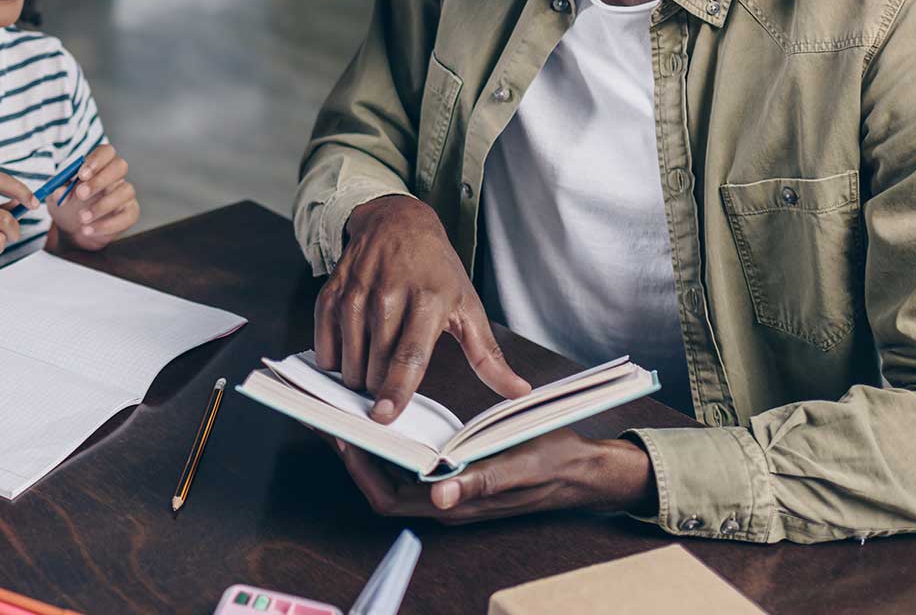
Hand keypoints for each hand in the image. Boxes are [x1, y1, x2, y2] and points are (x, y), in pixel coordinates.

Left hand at [51, 143, 138, 250]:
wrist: (73, 231)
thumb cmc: (67, 205)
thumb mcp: (56, 197)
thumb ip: (56, 190)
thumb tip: (60, 191)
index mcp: (99, 165)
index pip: (106, 152)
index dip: (96, 160)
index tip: (81, 174)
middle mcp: (115, 177)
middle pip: (120, 166)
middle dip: (100, 180)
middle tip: (80, 194)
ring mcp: (125, 194)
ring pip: (126, 191)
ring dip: (102, 206)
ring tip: (81, 218)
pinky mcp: (130, 214)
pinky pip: (127, 216)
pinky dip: (107, 225)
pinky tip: (89, 230)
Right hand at [315, 194, 528, 420]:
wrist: (398, 223)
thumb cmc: (437, 270)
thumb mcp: (469, 307)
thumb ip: (489, 357)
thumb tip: (518, 392)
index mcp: (428, 300)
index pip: (409, 355)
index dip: (396, 388)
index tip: (386, 414)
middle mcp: (388, 295)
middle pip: (375, 366)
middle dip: (381, 386)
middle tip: (392, 378)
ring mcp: (356, 293)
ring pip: (349, 362)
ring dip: (359, 376)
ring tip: (375, 361)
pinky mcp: (332, 293)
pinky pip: (324, 346)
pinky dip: (336, 359)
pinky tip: (352, 350)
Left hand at [334, 430, 655, 523]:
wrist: (585, 467)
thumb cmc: (554, 462)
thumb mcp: (521, 465)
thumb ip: (482, 482)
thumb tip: (442, 495)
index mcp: (455, 503)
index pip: (390, 497)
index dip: (361, 471)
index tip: (342, 437)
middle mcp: (446, 499)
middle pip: (383, 485)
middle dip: (354, 455)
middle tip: (330, 418)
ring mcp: (450, 487)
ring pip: (395, 474)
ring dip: (371, 448)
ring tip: (348, 413)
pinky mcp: (457, 472)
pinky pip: (413, 462)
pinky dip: (394, 441)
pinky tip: (386, 416)